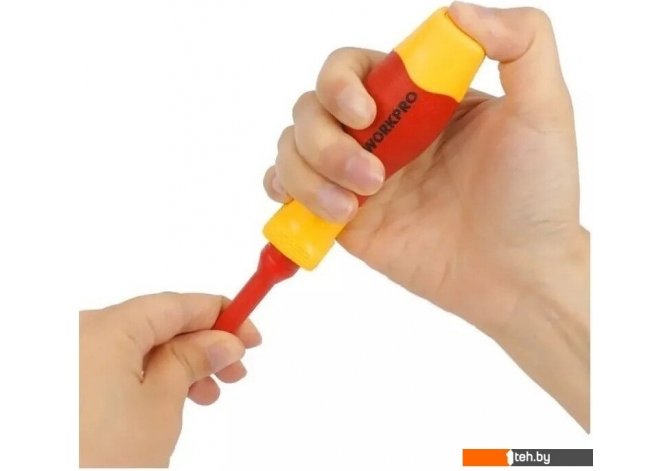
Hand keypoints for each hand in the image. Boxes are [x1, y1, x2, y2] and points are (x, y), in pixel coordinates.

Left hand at [79, 293, 260, 466]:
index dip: (220, 315)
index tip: (249, 332)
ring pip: (138, 346)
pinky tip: (172, 398)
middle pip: (157, 323)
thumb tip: (224, 341)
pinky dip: (147, 377)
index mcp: (103, 328)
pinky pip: (114, 364)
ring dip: (178, 365)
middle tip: (235, 368)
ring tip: (208, 393)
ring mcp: (67, 358)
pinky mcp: (64, 382)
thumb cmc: (98, 458)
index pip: (175, 304)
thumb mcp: (162, 405)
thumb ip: (194, 361)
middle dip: (201, 345)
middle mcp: (79, 333)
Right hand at [264, 4, 588, 428]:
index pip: (353, 67)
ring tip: (352, 206)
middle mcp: (383, 132)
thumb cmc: (536, 196)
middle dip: (325, 139)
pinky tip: (325, 209)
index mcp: (418, 99)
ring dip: (309, 171)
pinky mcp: (345, 219)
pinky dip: (287, 193)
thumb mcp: (545, 109)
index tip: (366, 113)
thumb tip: (459, 12)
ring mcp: (359, 176)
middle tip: (373, 175)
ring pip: (293, 147)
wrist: (518, 275)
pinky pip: (290, 192)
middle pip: (311, 106)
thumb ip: (522, 42)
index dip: (342, 82)